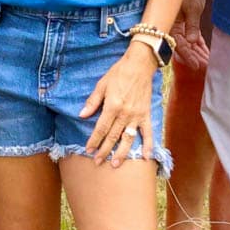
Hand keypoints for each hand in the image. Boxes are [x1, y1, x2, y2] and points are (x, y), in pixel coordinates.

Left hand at [80, 46, 158, 164]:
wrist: (139, 65)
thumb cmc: (118, 73)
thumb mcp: (101, 84)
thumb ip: (92, 101)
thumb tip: (82, 115)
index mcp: (112, 106)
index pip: (101, 128)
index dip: (94, 140)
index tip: (88, 150)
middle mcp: (125, 114)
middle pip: (113, 136)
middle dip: (104, 150)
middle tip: (97, 162)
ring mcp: (137, 116)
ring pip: (128, 138)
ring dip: (122, 153)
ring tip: (116, 164)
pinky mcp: (146, 115)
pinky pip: (148, 133)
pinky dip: (148, 145)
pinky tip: (146, 157)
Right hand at [171, 0, 210, 71]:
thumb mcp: (193, 6)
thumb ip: (191, 25)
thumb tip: (191, 42)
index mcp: (170, 20)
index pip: (176, 43)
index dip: (186, 56)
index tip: (195, 66)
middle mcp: (172, 23)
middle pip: (181, 45)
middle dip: (193, 57)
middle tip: (203, 68)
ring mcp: (179, 23)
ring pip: (187, 42)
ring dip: (196, 52)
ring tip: (206, 63)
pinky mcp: (186, 20)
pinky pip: (192, 35)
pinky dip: (198, 44)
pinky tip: (204, 52)